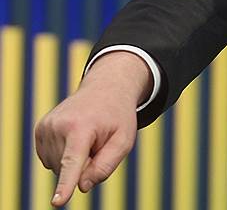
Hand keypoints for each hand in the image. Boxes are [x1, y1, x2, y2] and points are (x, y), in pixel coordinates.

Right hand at [34, 51, 150, 206]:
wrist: (105, 89)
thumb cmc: (117, 117)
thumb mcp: (124, 141)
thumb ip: (106, 166)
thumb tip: (82, 187)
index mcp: (82, 127)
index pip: (73, 162)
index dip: (66, 184)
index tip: (57, 202)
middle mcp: (59, 125)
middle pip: (67, 168)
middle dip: (84, 164)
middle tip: (98, 142)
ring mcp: (46, 126)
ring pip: (56, 167)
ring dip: (74, 160)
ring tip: (87, 137)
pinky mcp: (40, 129)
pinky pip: (49, 159)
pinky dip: (63, 156)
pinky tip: (75, 139)